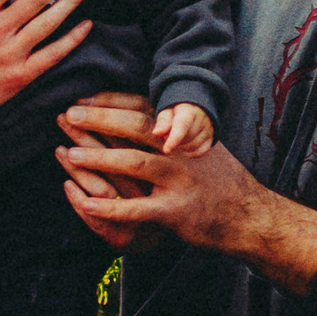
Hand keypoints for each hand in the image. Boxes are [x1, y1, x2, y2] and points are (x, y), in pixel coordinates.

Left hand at [57, 92, 316, 295]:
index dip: (110, 101)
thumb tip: (138, 111)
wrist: (250, 216)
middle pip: (136, 127)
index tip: (81, 99)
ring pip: (134, 163)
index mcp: (185, 132)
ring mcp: (180, 181)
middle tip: (67, 115)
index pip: (144, 107)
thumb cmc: (219, 180)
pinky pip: (136, 209)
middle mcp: (182, 151)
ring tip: (70, 154)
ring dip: (99, 158)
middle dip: (99, 120)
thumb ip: (173, 129)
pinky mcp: (175, 212)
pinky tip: (83, 204)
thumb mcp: (202, 145)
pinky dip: (108, 207)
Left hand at [153, 100, 213, 154]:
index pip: (182, 126)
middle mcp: (202, 119)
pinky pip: (200, 152)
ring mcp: (208, 129)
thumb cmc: (176, 112)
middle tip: (167, 139)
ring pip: (193, 147)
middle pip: (187, 138)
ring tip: (175, 143)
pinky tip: (183, 149)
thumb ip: (163, 122)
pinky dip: (190, 154)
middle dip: (175, 143)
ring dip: (181, 149)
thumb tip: (156, 133)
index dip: (174, 139)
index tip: (166, 150)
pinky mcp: (211, 138)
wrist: (194, 108)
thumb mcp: (167, 112)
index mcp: (189, 110)